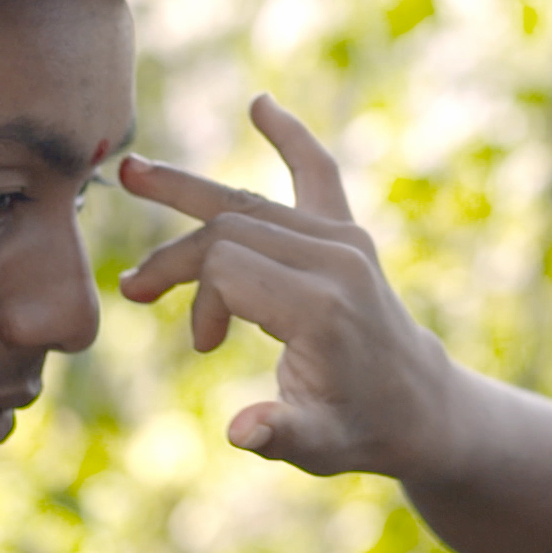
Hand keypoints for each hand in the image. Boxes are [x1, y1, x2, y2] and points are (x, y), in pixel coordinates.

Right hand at [117, 94, 452, 477]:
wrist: (419, 405)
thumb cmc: (360, 427)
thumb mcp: (318, 446)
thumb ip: (278, 435)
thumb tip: (242, 432)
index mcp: (320, 304)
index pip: (225, 265)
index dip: (195, 301)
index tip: (204, 347)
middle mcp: (336, 258)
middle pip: (229, 229)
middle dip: (176, 259)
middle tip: (134, 290)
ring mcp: (344, 238)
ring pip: (250, 203)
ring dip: (189, 196)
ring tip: (132, 173)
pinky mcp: (348, 232)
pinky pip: (316, 172)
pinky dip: (290, 138)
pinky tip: (262, 106)